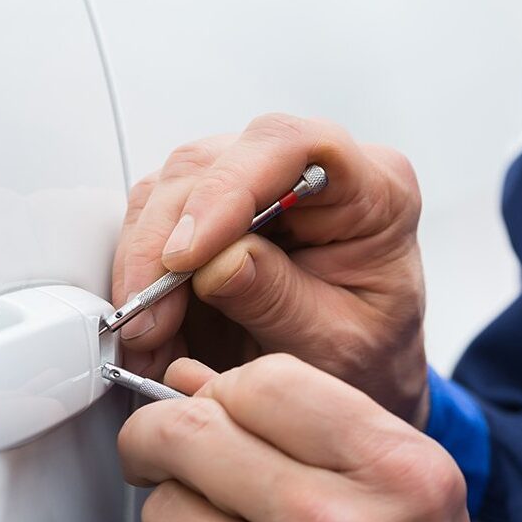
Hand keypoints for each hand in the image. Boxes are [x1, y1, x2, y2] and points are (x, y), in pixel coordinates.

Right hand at [112, 114, 427, 425]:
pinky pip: (162, 216)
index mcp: (376, 191)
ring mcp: (265, 183)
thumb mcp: (336, 345)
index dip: (230, 188)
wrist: (361, 375)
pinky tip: (152, 319)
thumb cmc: (370, 357)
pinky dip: (144, 270)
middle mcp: (316, 171)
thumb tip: (215, 261)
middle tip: (150, 315)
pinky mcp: (224, 208)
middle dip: (168, 239)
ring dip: (147, 260)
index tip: (186, 256)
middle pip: (217, 161)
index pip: (294, 145)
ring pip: (176, 184)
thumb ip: (280, 300)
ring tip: (149, 331)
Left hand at [119, 356, 481, 521]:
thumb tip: (190, 378)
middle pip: (195, 432)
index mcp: (393, 468)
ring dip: (173, 491)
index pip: (266, 382)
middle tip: (164, 433)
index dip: (227, 385)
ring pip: (168, 503)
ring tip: (208, 496)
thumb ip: (302, 412)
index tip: (219, 398)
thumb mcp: (394, 467)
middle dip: (160, 424)